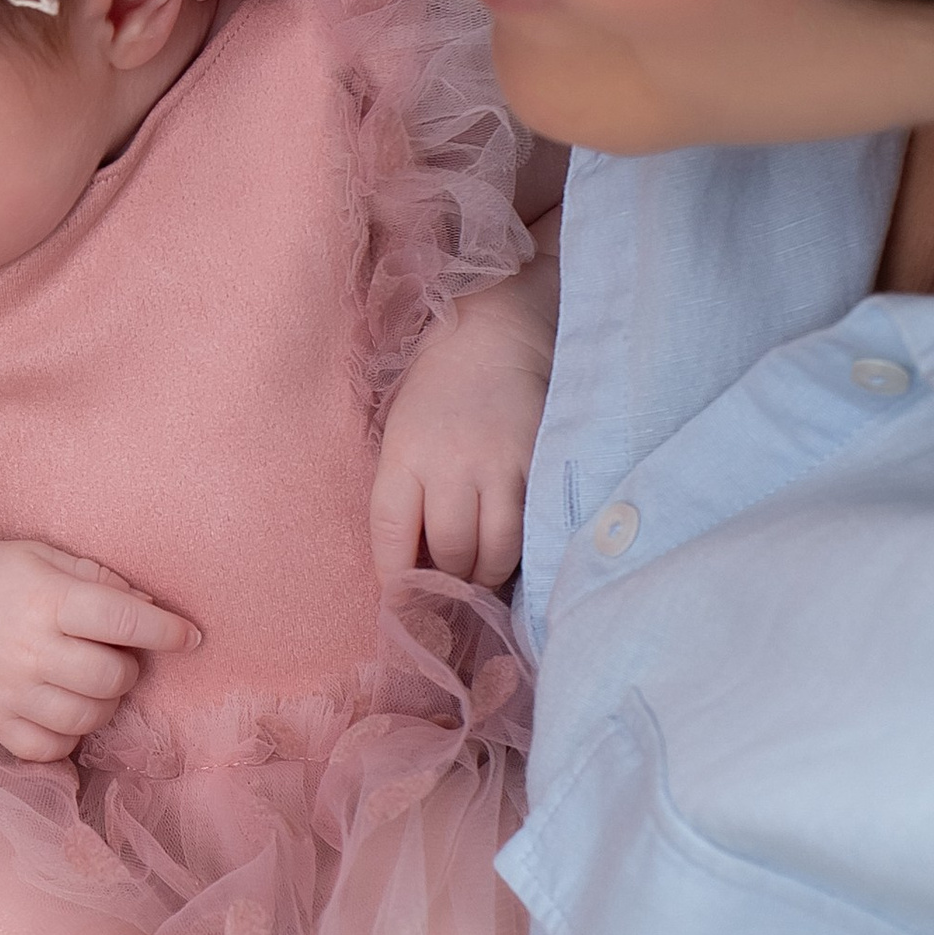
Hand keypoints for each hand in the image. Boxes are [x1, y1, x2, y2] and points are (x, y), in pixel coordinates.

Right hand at [0, 532, 198, 762]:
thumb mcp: (43, 556)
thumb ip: (99, 579)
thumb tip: (151, 609)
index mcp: (46, 599)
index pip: (123, 620)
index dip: (167, 630)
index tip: (190, 636)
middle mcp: (28, 649)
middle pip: (111, 677)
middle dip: (128, 667)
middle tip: (114, 654)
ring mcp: (8, 691)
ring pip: (87, 719)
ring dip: (102, 702)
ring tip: (89, 681)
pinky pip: (51, 749)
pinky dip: (66, 734)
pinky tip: (59, 707)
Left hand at [369, 272, 552, 586]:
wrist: (497, 331)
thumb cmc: (440, 386)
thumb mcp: (402, 433)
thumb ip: (407, 492)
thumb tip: (415, 562)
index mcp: (404, 455)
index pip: (391, 536)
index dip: (397, 580)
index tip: (403, 603)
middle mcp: (450, 464)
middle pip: (449, 551)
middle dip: (450, 581)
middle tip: (454, 590)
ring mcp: (501, 465)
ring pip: (495, 551)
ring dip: (489, 573)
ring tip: (486, 574)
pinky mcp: (542, 463)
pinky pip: (533, 528)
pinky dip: (524, 550)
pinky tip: (518, 551)